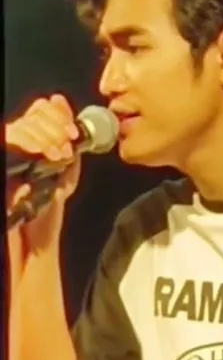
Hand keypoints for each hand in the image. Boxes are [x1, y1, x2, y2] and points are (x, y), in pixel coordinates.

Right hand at [5, 94, 81, 256]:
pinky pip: (8, 138)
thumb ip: (71, 156)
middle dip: (55, 124)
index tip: (73, 130)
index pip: (42, 112)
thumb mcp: (64, 182)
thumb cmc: (44, 220)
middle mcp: (19, 146)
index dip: (59, 114)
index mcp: (35, 145)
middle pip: (33, 114)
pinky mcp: (3, 165)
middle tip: (67, 145)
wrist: (31, 247)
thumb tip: (78, 130)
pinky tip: (41, 151)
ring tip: (58, 154)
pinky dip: (27, 140)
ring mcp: (9, 155)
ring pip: (21, 125)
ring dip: (45, 134)